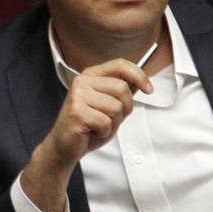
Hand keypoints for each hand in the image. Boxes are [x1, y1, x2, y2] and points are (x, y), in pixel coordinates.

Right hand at [21, 58, 151, 211]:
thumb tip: (141, 84)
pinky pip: (106, 122)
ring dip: (113, 123)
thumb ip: (120, 94)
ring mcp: (78, 96)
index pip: (120, 65)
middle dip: (125, 108)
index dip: (139, 75)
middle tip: (111, 119)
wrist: (64, 146)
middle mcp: (82, 82)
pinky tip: (92, 132)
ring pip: (116, 107)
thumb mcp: (108, 106)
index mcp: (91, 76)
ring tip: (98, 126)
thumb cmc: (88, 127)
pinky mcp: (77, 112)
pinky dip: (104, 132)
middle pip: (122, 88)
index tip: (149, 89)